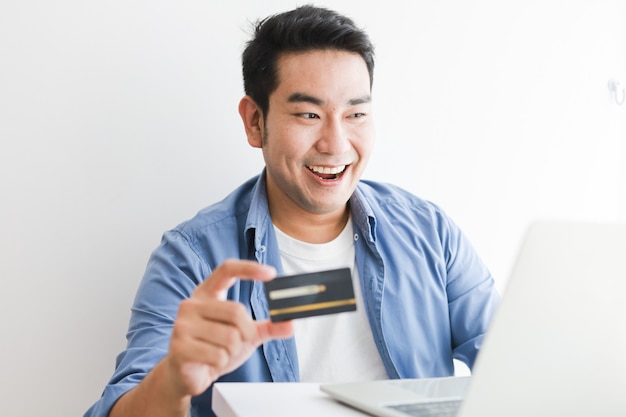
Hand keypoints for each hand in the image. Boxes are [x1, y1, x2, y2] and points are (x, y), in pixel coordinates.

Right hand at [164, 259, 293, 396]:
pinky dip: (221, 363)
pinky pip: (218, 355)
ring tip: (218, 353)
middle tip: (238, 342)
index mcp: (206, 294)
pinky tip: (209, 362)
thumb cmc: (213, 347)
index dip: (249, 268)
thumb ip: (267, 327)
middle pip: (237, 311)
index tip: (271, 274)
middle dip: (246, 333)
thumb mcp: (245, 335)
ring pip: (230, 338)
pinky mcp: (180, 347)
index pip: (227, 270)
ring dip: (232, 351)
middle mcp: (191, 304)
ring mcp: (183, 325)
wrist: (185, 375)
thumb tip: (290, 324)